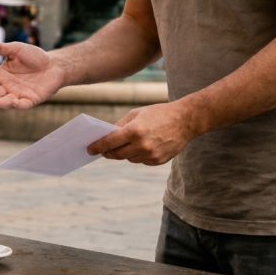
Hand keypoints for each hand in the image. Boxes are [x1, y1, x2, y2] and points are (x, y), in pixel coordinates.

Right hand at [0, 40, 66, 108]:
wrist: (54, 64)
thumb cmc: (34, 56)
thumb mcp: (15, 49)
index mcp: (1, 75)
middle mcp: (7, 87)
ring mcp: (19, 94)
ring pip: (7, 101)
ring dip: (2, 103)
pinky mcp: (31, 100)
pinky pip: (23, 105)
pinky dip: (19, 105)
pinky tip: (16, 103)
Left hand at [86, 103, 200, 165]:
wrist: (185, 121)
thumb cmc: (159, 113)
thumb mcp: (137, 113)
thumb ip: (121, 125)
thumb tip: (107, 136)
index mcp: (135, 130)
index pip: (110, 142)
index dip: (98, 146)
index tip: (90, 149)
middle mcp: (142, 145)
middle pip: (117, 154)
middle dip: (107, 152)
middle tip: (102, 151)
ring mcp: (151, 154)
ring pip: (129, 159)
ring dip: (123, 153)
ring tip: (124, 145)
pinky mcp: (158, 161)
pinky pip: (141, 160)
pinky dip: (137, 155)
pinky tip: (142, 146)